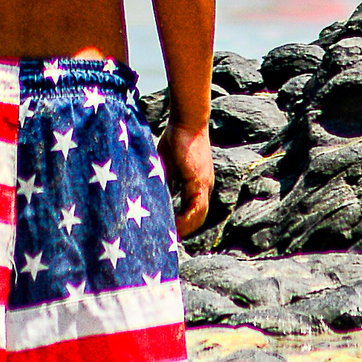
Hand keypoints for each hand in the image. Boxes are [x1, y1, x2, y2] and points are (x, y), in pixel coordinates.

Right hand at [161, 119, 214, 239]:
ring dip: (184, 228)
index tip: (168, 232)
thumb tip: (156, 197)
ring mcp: (205, 185)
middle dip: (184, 231)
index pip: (193, 211)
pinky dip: (185, 220)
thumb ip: (165, 182)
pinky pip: (196, 208)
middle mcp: (205, 187)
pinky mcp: (200, 181)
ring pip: (199, 216)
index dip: (182, 223)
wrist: (186, 121)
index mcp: (198, 184)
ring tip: (169, 237)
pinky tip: (174, 226)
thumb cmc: (176, 138)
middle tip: (168, 241)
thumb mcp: (167, 166)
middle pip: (198, 218)